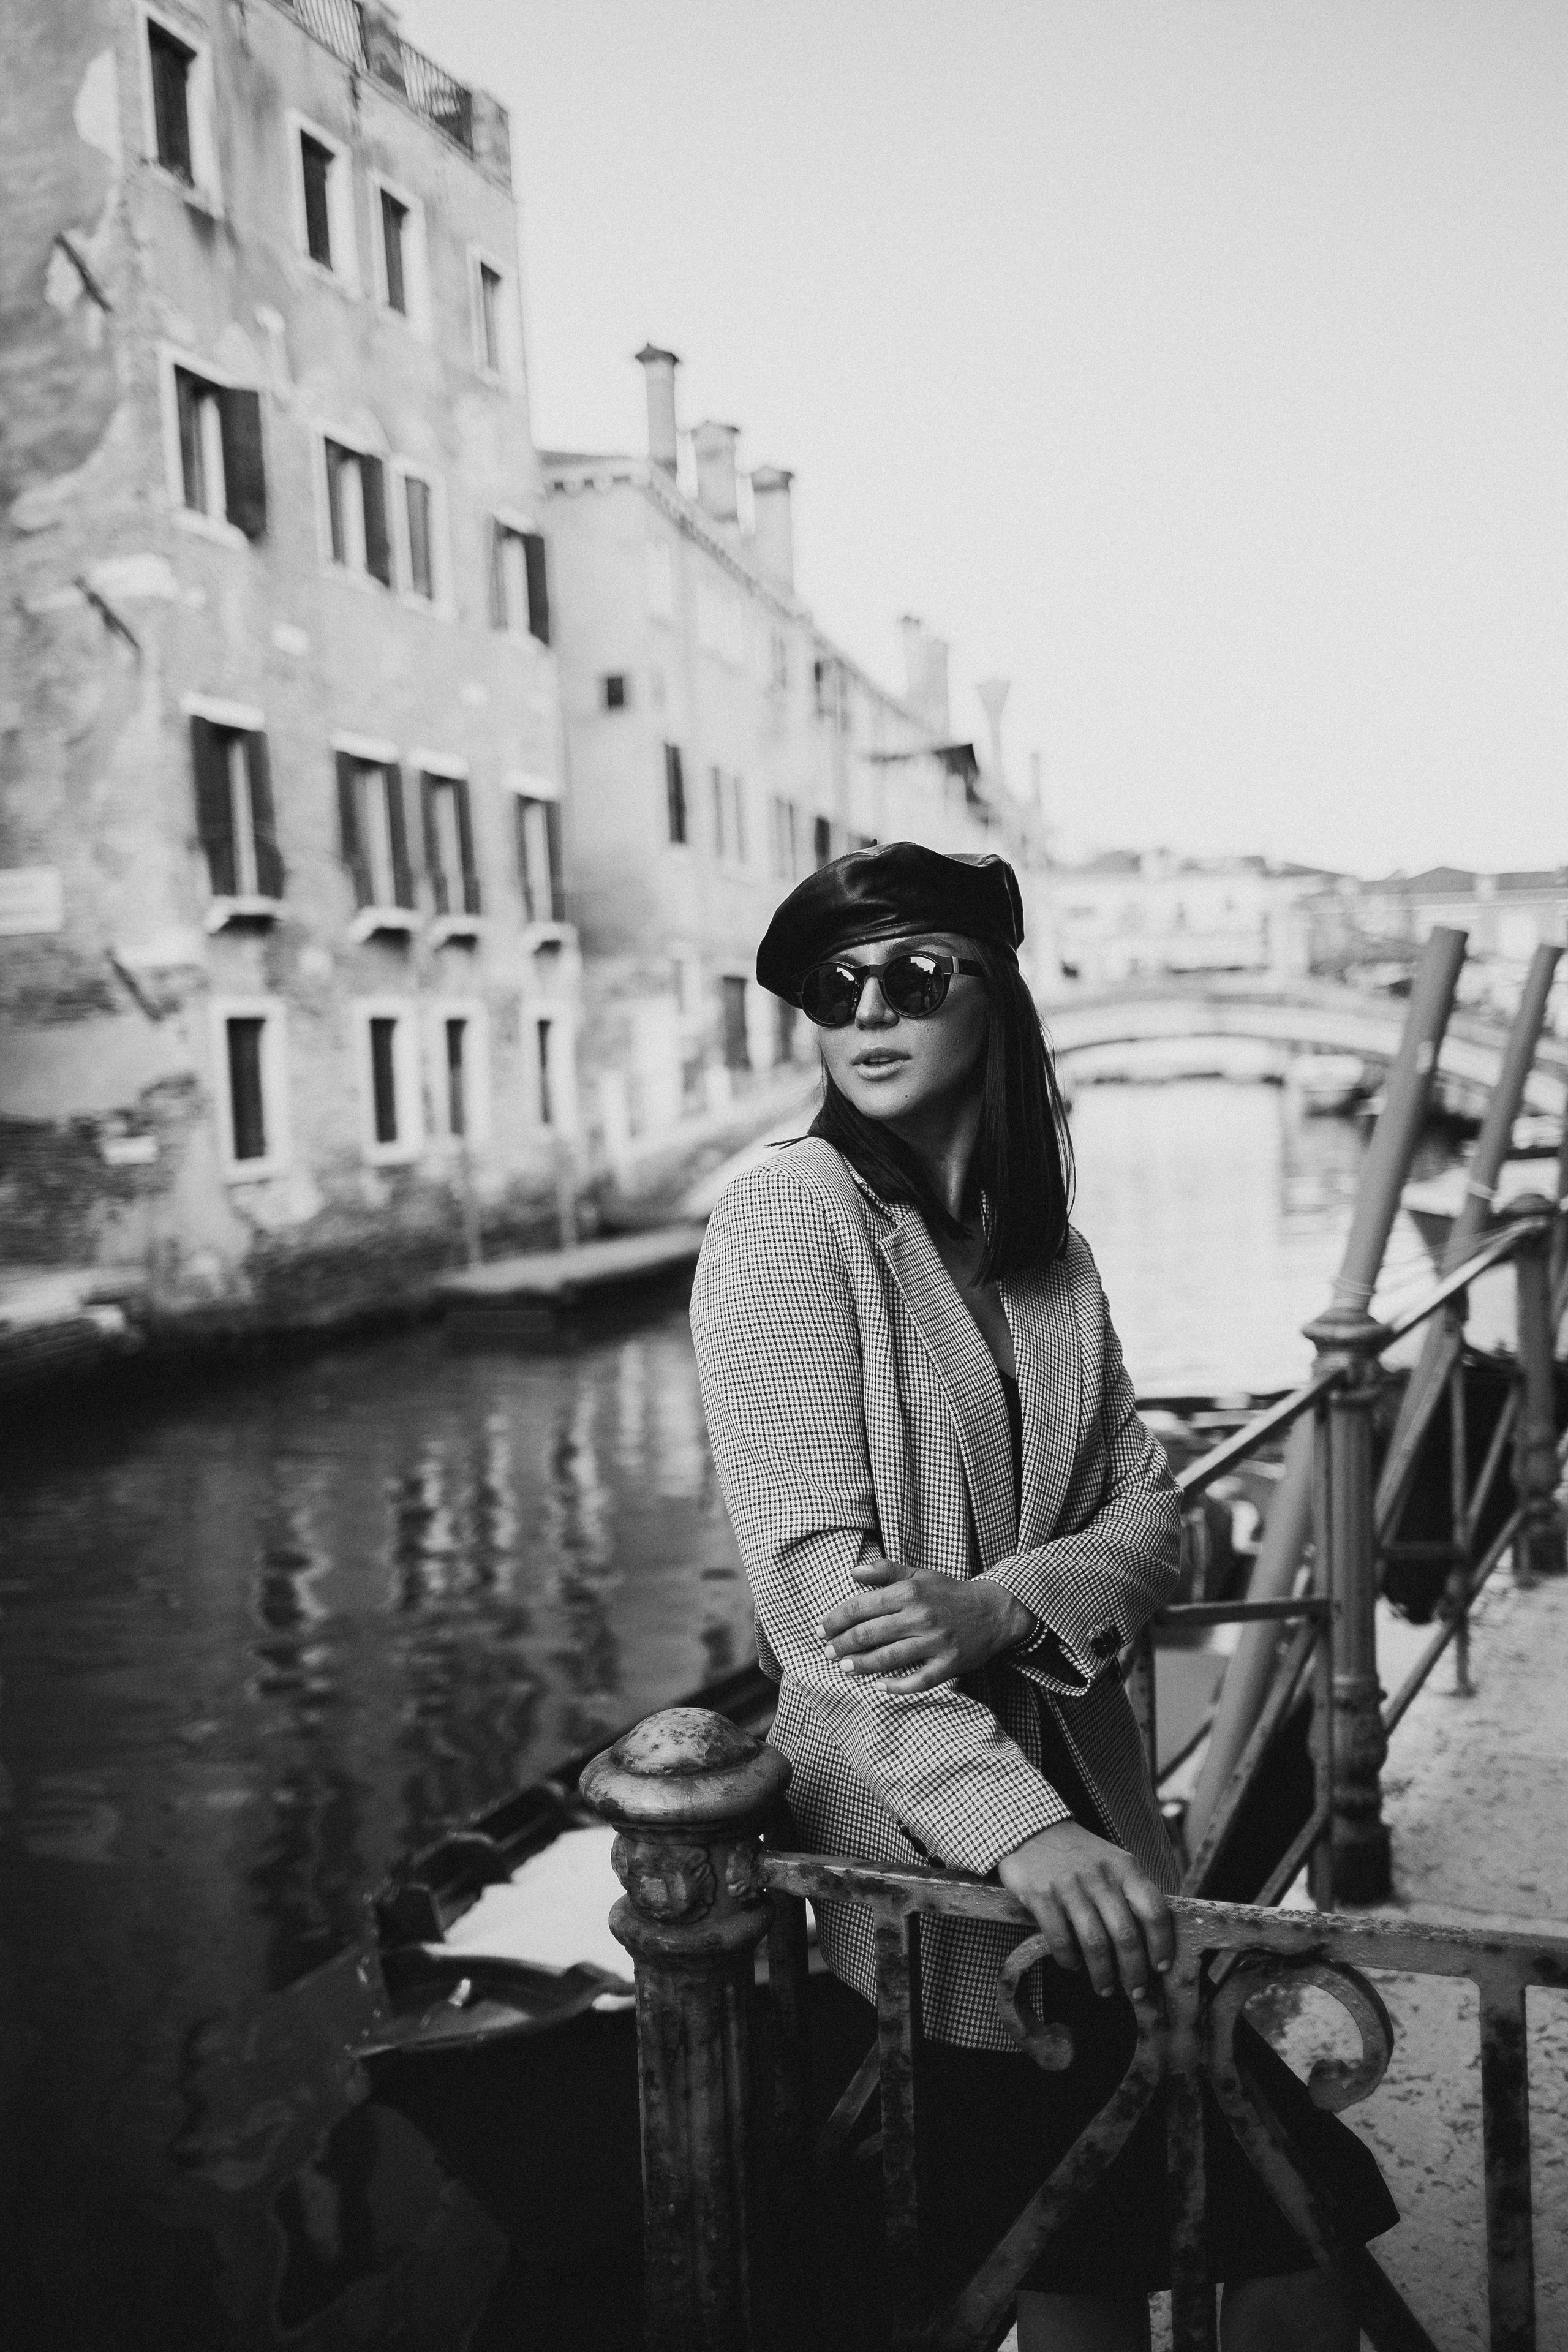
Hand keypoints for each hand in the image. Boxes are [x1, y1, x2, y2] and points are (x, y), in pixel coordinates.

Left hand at [820, 1558, 1034, 1689]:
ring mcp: (936, 1642)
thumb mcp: (919, 1574)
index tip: (821, 1629)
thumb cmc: (948, 1593)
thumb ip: (885, 1571)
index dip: (836, 1619)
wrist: (994, 1610)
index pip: (861, 1606)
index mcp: (910, 1592)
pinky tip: (878, 1686)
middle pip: (870, 1634)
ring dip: (861, 1665)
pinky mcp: (949, 1663)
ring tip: (843, 1668)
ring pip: (889, 1658)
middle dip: (842, 1644)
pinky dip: (896, 1686)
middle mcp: (921, 1616)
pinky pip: (919, 1680)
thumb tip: (853, 1571)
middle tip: (827, 1652)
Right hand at [998, 1820, 1174, 2001]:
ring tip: (1104, 1989)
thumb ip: (1132, 1892)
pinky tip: (1072, 1964)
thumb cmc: (1081, 1855)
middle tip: (1135, 1991)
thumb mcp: (1113, 1862)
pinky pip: (1059, 1938)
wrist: (1032, 1828)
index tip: (1161, 1967)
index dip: (1162, 1943)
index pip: (1154, 1909)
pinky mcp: (1041, 1894)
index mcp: (1124, 1868)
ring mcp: (1069, 1885)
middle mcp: (1099, 1876)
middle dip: (1133, 1971)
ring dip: (1102, 1974)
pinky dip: (1068, 1959)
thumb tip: (1152, 1941)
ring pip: (1094, 1942)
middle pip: (1125, 1934)